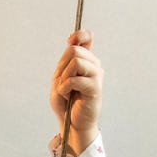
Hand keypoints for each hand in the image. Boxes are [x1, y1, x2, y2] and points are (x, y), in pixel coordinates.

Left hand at [48, 29, 102, 156]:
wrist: (70, 122)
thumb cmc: (65, 102)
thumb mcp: (60, 77)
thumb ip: (66, 60)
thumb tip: (72, 41)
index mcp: (86, 61)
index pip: (87, 38)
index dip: (79, 34)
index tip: (70, 40)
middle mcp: (94, 65)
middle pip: (74, 50)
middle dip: (61, 67)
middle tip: (62, 82)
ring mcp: (97, 76)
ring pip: (76, 61)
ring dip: (64, 77)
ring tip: (65, 90)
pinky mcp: (95, 87)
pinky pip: (74, 79)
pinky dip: (65, 88)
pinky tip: (68, 96)